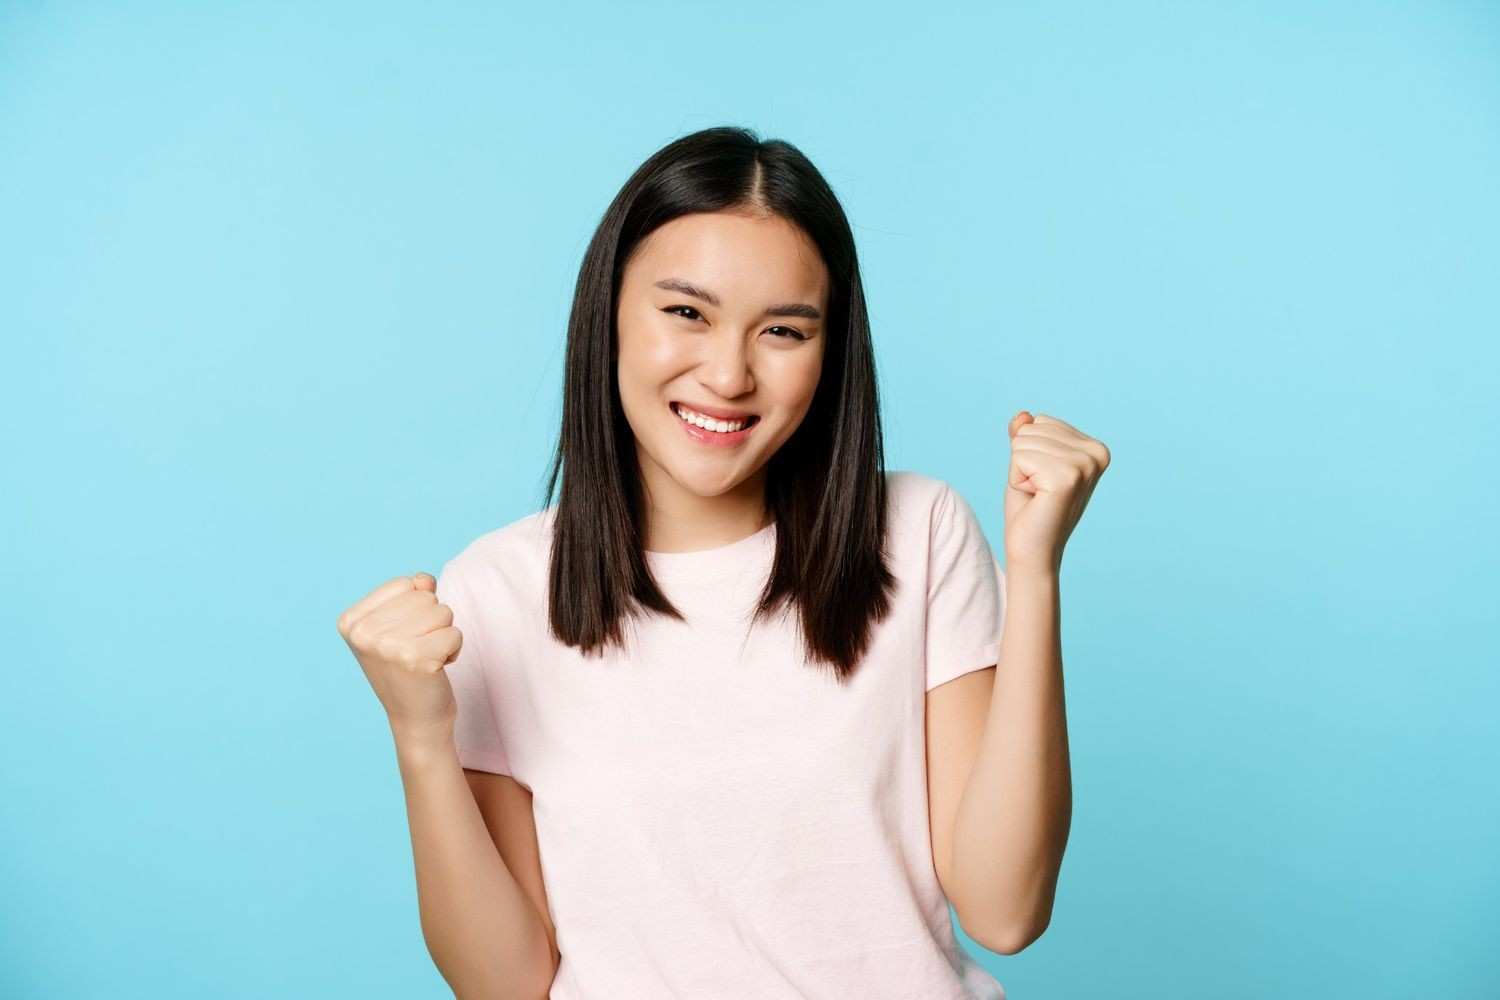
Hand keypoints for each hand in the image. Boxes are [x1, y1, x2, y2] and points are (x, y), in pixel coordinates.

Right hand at [336, 573, 461, 744]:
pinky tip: (436, 669)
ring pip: (443, 611)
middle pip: (425, 597)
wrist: (415, 718)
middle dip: (432, 622)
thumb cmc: (407, 667)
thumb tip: (425, 579)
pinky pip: (455, 633)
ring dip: (443, 635)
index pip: (404, 584)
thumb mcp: (397, 625)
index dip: (416, 608)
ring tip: (425, 658)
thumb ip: (411, 594)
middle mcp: (364, 633)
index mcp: (351, 621)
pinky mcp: (416, 660)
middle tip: (417, 651)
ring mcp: (387, 647)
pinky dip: (454, 650)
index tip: (403, 637)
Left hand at [1003, 411, 1110, 574]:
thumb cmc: (1030, 508)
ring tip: (1037, 495)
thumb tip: (1023, 415)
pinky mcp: (1067, 477)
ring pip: (1023, 441)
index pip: (1041, 421)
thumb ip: (1025, 435)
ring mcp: (1085, 465)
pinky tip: (1035, 498)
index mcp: (1095, 448)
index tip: (1042, 480)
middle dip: (1023, 461)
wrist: (1032, 551)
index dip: (1030, 453)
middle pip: (1032, 428)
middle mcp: (1097, 453)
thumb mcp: (1026, 462)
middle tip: (1037, 491)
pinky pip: (1019, 456)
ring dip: (1020, 471)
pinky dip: (1017, 478)